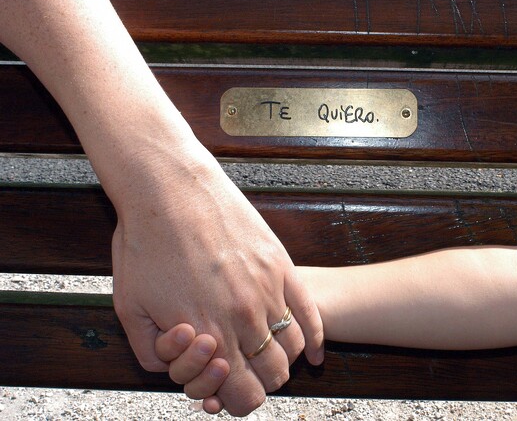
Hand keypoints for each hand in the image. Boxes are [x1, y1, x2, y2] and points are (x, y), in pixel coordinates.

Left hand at [111, 156, 323, 415]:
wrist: (171, 189)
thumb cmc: (146, 243)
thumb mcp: (129, 307)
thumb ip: (151, 353)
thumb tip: (175, 370)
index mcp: (206, 334)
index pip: (242, 394)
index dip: (237, 403)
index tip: (229, 395)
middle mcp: (243, 318)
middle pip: (273, 376)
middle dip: (260, 384)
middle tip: (245, 371)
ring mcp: (267, 291)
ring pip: (292, 348)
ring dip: (282, 360)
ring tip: (266, 352)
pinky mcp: (281, 266)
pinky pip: (310, 315)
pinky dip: (315, 340)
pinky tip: (313, 353)